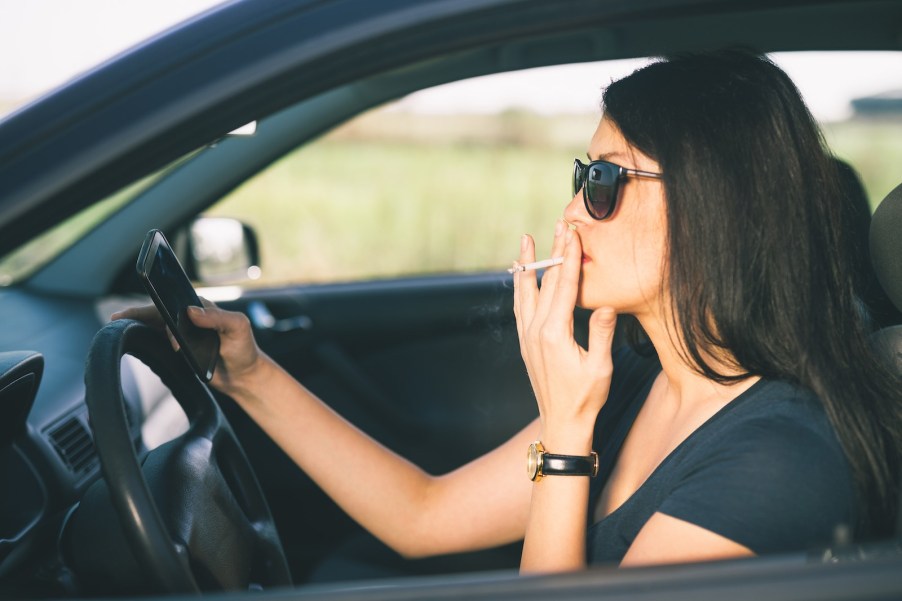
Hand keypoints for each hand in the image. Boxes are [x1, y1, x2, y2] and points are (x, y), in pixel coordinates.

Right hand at [111, 300, 264, 394]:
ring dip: (136, 325)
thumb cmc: (244, 348)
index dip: (157, 305)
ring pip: (154, 326)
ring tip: (116, 326)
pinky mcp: (178, 349)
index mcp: (202, 307)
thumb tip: (190, 311)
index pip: (175, 303)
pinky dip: (143, 339)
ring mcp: (182, 333)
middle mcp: (189, 317)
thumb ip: (218, 318)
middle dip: (137, 314)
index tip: (143, 311)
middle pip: (159, 312)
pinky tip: (131, 340)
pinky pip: (157, 341)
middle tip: (117, 318)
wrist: (242, 376)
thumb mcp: (238, 328)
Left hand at [512, 221, 617, 452]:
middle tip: (559, 224)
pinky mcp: (526, 343)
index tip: (573, 232)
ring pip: (525, 291)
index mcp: (554, 333)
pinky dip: (521, 287)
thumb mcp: (600, 368)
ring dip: (528, 264)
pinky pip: (521, 307)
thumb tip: (608, 306)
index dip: (569, 256)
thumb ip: (602, 335)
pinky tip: (522, 277)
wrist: (562, 423)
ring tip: (526, 240)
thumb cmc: (585, 399)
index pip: (563, 285)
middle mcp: (536, 330)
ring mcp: (527, 336)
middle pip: (545, 281)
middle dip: (553, 250)